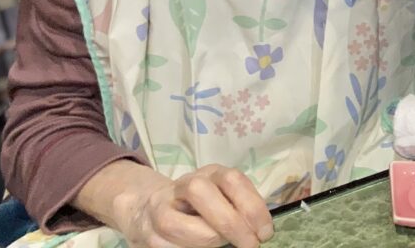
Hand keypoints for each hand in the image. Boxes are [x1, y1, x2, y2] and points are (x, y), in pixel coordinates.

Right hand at [116, 164, 273, 247]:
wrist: (151, 210)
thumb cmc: (200, 206)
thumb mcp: (223, 197)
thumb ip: (238, 205)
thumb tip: (261, 229)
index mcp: (209, 173)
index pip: (231, 180)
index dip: (252, 206)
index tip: (265, 232)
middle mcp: (184, 185)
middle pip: (202, 193)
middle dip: (231, 223)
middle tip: (250, 244)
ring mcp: (161, 209)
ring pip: (185, 224)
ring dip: (211, 240)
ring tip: (223, 245)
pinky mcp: (149, 236)